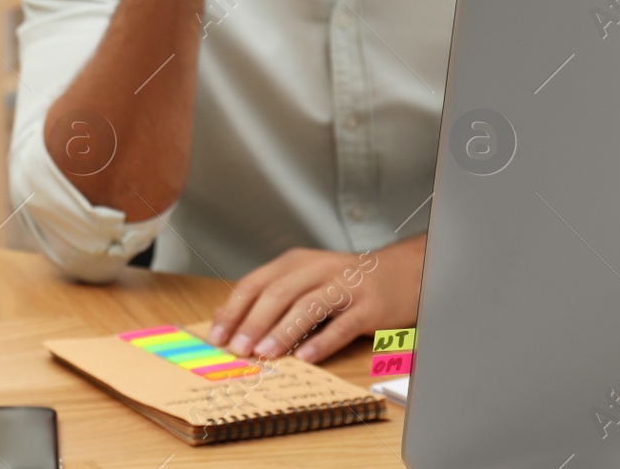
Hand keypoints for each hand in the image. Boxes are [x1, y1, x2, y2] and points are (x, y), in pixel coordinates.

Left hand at [207, 235, 424, 363]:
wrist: (402, 271)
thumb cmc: (346, 281)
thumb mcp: (305, 279)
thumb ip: (270, 296)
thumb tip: (227, 319)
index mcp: (296, 262)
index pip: (256, 283)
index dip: (234, 309)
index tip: (217, 335)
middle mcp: (318, 269)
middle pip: (278, 292)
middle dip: (254, 321)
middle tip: (238, 348)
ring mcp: (346, 286)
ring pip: (308, 306)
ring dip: (283, 331)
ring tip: (265, 353)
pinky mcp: (370, 307)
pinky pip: (343, 325)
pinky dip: (323, 342)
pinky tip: (307, 358)